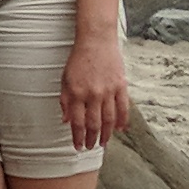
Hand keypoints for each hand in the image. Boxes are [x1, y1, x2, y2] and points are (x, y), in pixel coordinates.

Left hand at [60, 27, 131, 152]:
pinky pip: (123, 108)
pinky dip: (123, 120)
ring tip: (104, 143)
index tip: (78, 146)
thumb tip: (66, 120)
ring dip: (107, 134)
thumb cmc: (79, 59)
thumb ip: (65, 101)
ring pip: (109, 119)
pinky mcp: (121, 86)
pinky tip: (121, 130)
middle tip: (90, 147)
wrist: (96, 40)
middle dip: (91, 139)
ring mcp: (109, 91)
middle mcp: (93, 94)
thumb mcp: (65, 79)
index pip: (77, 122)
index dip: (77, 137)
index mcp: (77, 93)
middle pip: (94, 124)